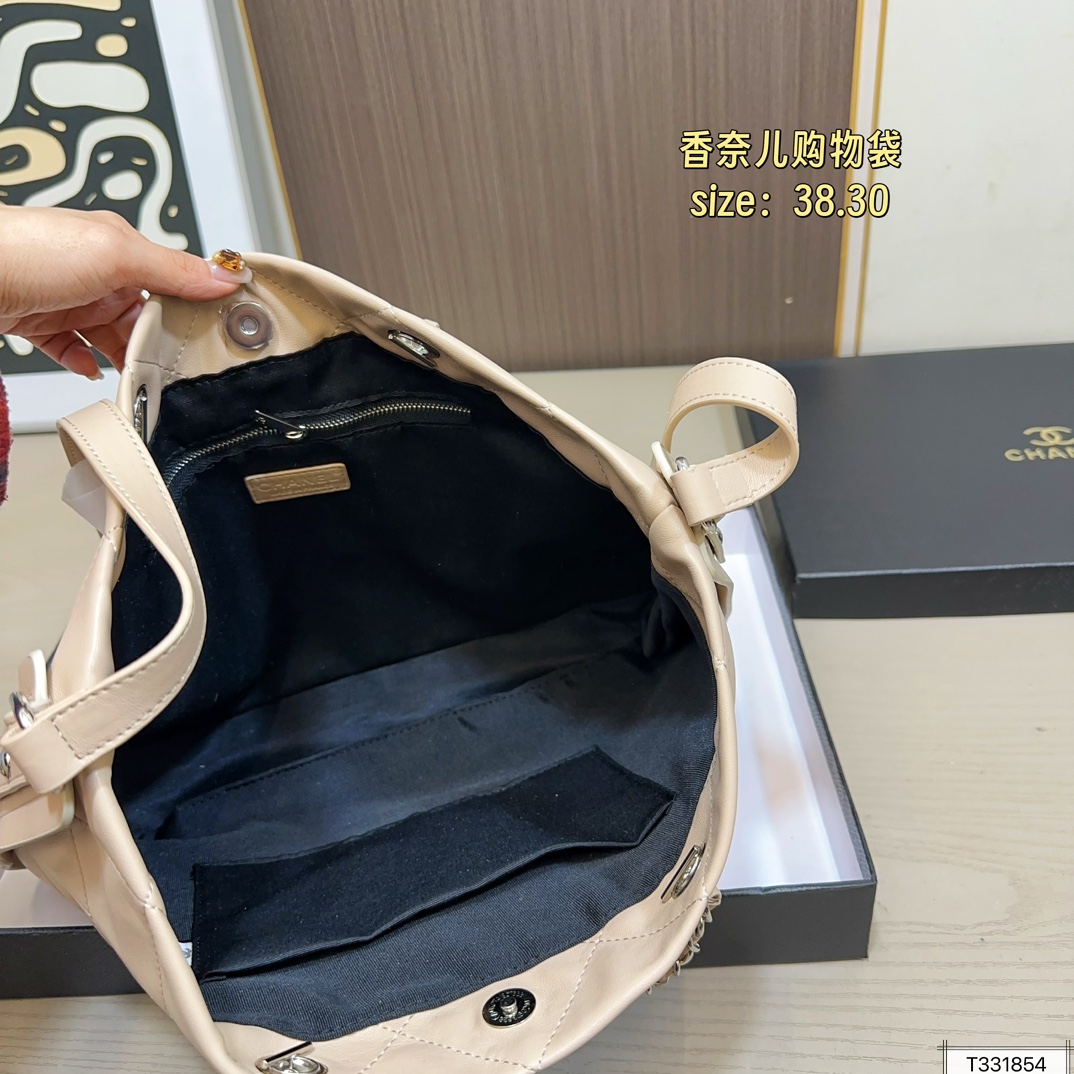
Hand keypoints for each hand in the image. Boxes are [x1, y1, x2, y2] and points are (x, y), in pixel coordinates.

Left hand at [0, 206, 250, 377]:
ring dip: (123, 356)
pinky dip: (84, 362)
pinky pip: (73, 349)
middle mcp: (94, 271)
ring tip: (134, 374)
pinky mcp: (39, 322)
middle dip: (157, 341)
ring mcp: (67, 298)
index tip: (212, 337)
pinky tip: (90, 368)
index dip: (193, 308)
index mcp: (119, 247)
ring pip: (111, 337)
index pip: (172, 281)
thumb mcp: (116, 253)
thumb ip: (174, 269)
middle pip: (144, 316)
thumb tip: (226, 276)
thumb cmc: (24, 249)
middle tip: (172, 367)